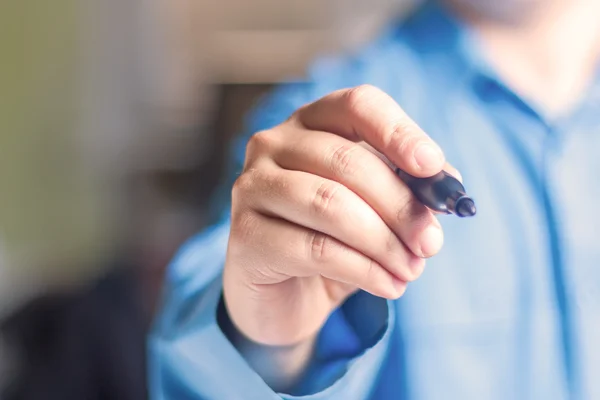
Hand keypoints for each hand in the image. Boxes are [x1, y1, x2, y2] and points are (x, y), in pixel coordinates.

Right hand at [223, 85, 451, 348]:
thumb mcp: (374, 208)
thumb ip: (406, 190)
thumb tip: (448, 187)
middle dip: (401, 205)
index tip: (434, 167)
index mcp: (310, 122)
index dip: (399, 132)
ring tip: (412, 269)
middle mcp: (273, 144)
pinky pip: (315, 248)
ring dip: (384, 242)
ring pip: (331, 204)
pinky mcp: (244, 235)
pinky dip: (364, 270)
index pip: (357, 105)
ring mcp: (252, 187)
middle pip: (348, 161)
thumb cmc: (331, 239)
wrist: (282, 292)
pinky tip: (388, 285)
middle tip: (431, 242)